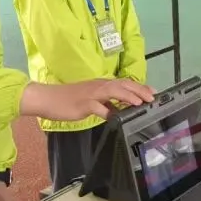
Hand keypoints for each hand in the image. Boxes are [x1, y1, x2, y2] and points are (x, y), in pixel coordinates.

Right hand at [20, 79, 154, 121]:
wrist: (47, 98)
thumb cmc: (68, 99)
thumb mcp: (90, 101)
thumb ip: (105, 104)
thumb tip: (118, 111)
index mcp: (101, 84)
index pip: (124, 83)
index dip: (139, 87)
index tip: (152, 92)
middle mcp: (98, 86)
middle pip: (122, 84)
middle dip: (139, 90)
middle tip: (152, 97)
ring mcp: (91, 94)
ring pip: (113, 91)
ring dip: (128, 96)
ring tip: (140, 102)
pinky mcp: (83, 104)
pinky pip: (98, 107)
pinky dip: (108, 111)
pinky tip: (116, 117)